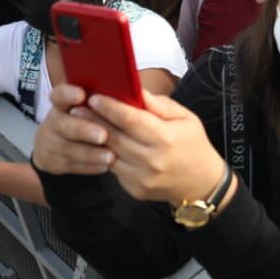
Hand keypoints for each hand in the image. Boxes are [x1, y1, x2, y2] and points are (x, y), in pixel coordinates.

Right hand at [31, 84, 116, 175]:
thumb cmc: (86, 120)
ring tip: (111, 156)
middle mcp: (54, 120)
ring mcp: (50, 142)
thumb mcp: (91, 107)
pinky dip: (89, 166)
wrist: (57, 146)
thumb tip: (135, 94)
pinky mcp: (52, 162)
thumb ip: (108, 100)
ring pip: (68, 148)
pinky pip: (71, 165)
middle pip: (63, 124)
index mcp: (62, 102)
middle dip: (84, 129)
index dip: (68, 94)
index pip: (59, 94)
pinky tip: (106, 166)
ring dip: (90, 153)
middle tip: (103, 134)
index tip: (82, 95)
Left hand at [74, 89, 226, 205]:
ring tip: (82, 124)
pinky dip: (106, 155)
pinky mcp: (135, 190)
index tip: (94, 98)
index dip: (110, 108)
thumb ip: (159, 105)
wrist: (202, 184)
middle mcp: (152, 160)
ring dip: (94, 139)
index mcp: (166, 138)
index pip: (131, 120)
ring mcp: (142, 178)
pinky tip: (99, 144)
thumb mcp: (185, 118)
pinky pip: (114, 169)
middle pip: (115, 137)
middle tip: (77, 108)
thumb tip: (135, 89)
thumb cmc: (194, 145)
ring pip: (110, 154)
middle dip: (94, 121)